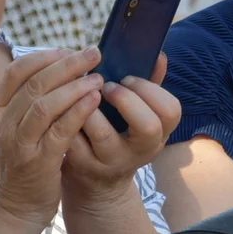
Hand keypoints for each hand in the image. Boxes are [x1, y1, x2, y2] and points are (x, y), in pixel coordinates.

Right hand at [0, 48, 104, 226]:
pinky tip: (95, 101)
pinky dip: (78, 112)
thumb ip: (34, 102)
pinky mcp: (38, 162)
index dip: (45, 56)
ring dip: (74, 86)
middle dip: (67, 64)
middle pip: (34, 83)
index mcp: (2, 111)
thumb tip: (64, 69)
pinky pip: (58, 131)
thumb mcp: (21, 129)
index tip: (70, 50)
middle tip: (94, 54)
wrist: (15, 208)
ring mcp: (20, 143)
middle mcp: (6, 123)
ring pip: (44, 104)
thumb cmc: (27, 163)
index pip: (16, 72)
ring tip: (98, 77)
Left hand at [61, 53, 180, 205]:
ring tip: (81, 93)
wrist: (97, 178)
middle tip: (106, 87)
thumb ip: (150, 84)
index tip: (127, 78)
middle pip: (148, 126)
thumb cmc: (120, 133)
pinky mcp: (83, 166)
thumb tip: (158, 55)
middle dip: (126, 98)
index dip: (148, 89)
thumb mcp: (140, 114)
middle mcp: (140, 151)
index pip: (170, 111)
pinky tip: (62, 106)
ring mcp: (112, 161)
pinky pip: (73, 140)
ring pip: (103, 134)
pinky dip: (66, 117)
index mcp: (158, 133)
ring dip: (89, 106)